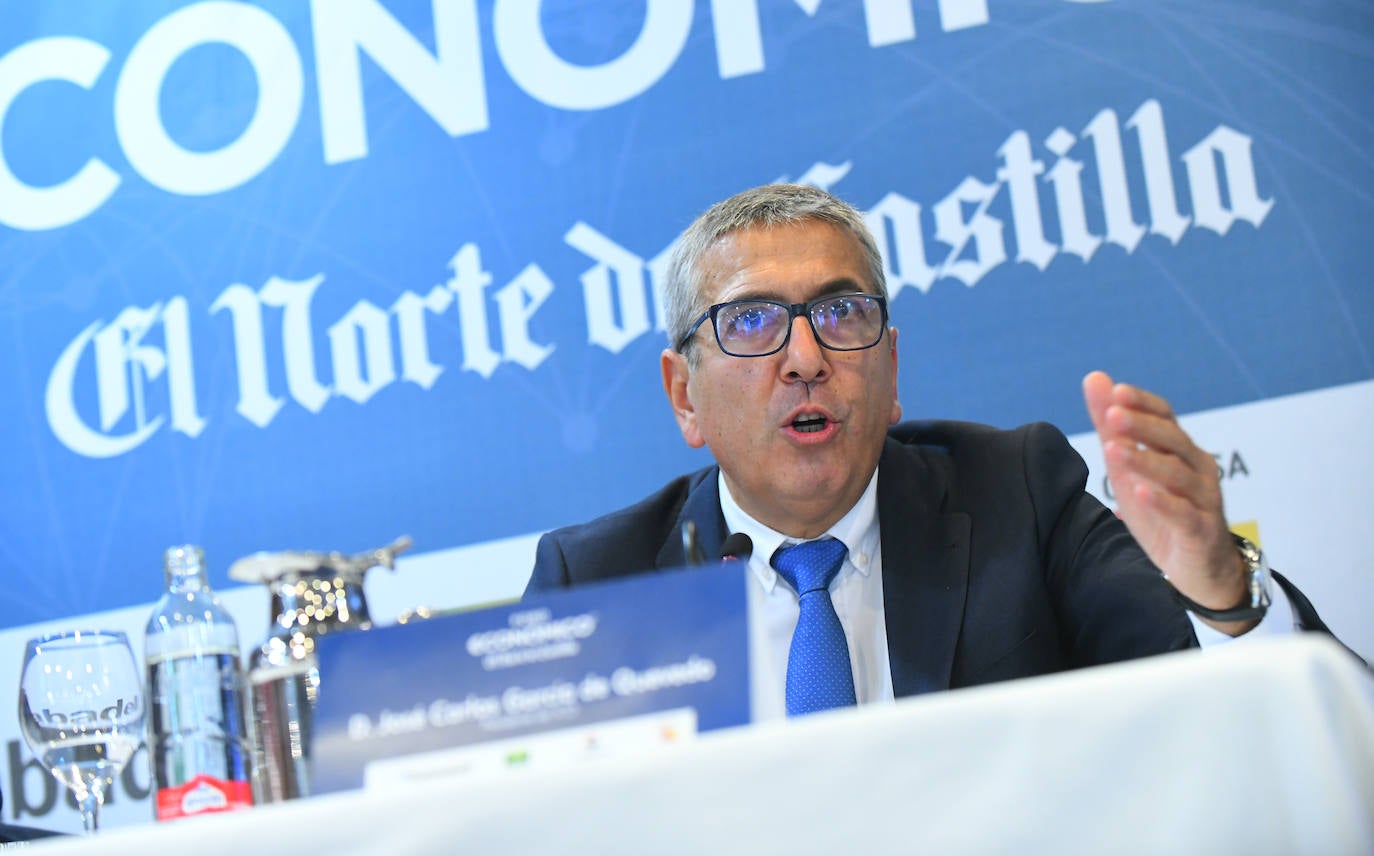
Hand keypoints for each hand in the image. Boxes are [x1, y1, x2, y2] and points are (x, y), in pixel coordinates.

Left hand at [1082, 371, 1254, 634]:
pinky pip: (1185, 514)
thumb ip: (1113, 426)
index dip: (1143, 404)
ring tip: (1115, 451)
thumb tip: (1095, 378)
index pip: (1165, 416)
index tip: (1116, 392)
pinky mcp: (1202, 531)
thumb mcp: (1130, 467)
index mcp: (1180, 449)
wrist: (1197, 569)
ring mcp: (1203, 499)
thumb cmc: (1164, 510)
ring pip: (1178, 475)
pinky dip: (1164, 503)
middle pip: (1173, 440)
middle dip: (1143, 427)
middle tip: (1114, 415)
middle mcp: (1197, 468)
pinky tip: (1141, 493)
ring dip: (1145, 462)